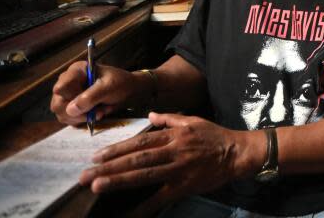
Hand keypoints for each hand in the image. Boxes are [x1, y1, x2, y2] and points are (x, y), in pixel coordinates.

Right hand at [50, 62, 145, 125]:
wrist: (128, 91)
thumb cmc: (120, 84)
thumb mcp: (109, 87)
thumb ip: (90, 97)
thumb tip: (70, 110)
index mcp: (75, 71)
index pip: (61, 88)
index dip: (73, 98)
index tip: (89, 99)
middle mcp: (67, 82)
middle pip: (58, 104)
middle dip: (79, 112)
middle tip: (97, 111)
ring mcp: (67, 95)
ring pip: (63, 114)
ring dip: (83, 117)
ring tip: (100, 110)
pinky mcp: (71, 107)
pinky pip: (69, 119)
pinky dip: (84, 120)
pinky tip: (97, 113)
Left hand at [79, 113, 259, 215]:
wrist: (237, 153)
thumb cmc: (215, 136)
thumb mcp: (193, 120)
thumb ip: (169, 118)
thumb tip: (150, 115)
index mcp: (173, 135)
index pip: (140, 141)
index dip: (117, 149)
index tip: (96, 156)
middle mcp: (173, 152)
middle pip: (136, 159)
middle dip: (109, 167)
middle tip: (86, 174)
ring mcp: (178, 170)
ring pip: (144, 175)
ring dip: (119, 181)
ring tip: (97, 186)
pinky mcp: (184, 187)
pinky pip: (160, 198)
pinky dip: (144, 207)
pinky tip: (127, 213)